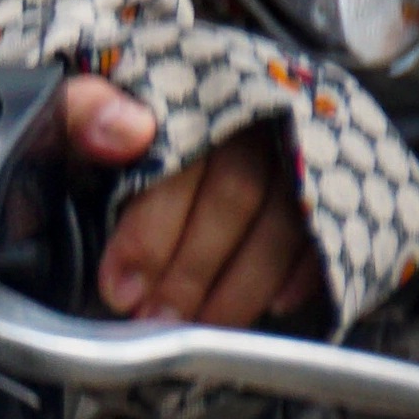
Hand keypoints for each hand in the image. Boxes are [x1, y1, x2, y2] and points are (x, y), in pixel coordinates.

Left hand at [62, 76, 319, 326]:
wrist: (165, 103)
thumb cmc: (115, 125)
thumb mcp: (80, 112)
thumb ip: (82, 111)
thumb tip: (124, 132)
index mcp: (191, 91)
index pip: (180, 162)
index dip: (150, 231)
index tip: (119, 287)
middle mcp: (256, 111)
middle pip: (235, 195)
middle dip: (191, 269)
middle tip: (156, 320)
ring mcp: (304, 138)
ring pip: (286, 217)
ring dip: (243, 284)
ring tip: (202, 328)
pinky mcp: (339, 171)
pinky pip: (333, 225)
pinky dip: (308, 271)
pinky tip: (276, 306)